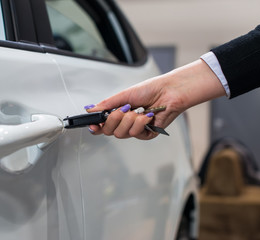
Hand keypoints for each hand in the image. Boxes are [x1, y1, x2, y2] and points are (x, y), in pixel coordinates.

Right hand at [85, 59, 225, 139]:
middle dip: (114, 119)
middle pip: (110, 131)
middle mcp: (126, 123)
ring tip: (137, 110)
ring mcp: (136, 129)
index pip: (103, 125)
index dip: (96, 127)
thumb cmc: (150, 90)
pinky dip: (140, 122)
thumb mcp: (123, 96)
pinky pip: (136, 134)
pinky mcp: (147, 134)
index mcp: (119, 113)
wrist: (169, 92)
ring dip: (129, 120)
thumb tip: (91, 109)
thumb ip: (106, 105)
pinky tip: (147, 115)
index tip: (93, 125)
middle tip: (122, 110)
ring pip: (121, 134)